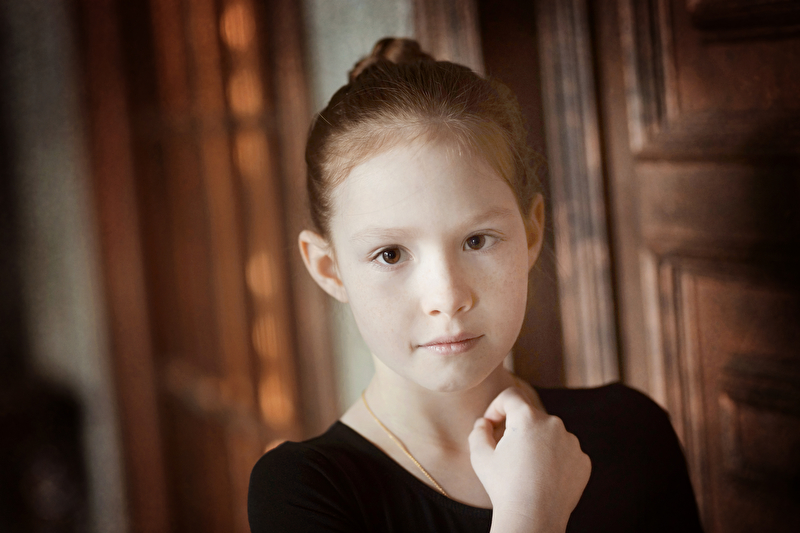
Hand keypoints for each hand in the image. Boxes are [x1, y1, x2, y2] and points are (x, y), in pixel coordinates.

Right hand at [468, 387, 590, 532]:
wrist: (533, 519)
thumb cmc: (503, 486)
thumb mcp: (479, 455)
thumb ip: (478, 429)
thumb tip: (485, 422)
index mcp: (527, 417)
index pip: (510, 396)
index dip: (496, 407)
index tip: (491, 424)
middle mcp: (554, 423)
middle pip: (531, 416)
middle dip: (517, 429)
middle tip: (506, 452)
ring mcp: (572, 442)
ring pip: (549, 434)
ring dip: (537, 443)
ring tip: (526, 469)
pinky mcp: (582, 460)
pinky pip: (565, 451)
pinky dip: (554, 459)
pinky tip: (543, 477)